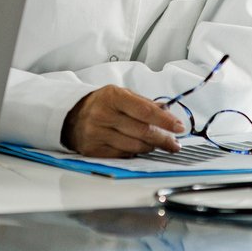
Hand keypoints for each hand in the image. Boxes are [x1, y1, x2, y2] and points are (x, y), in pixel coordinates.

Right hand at [62, 85, 186, 156]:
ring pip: (135, 146)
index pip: (145, 110)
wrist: (72, 116)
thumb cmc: (102, 104)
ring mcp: (97, 134)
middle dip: (163, 139)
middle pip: (142, 131)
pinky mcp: (94, 150)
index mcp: (112, 96)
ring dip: (151, 147)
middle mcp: (103, 115)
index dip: (165, 121)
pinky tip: (139, 148)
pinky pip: (123, 155)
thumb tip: (169, 114)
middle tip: (174, 143)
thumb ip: (145, 104)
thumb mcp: (121, 95)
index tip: (179, 127)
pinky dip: (135, 152)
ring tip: (158, 144)